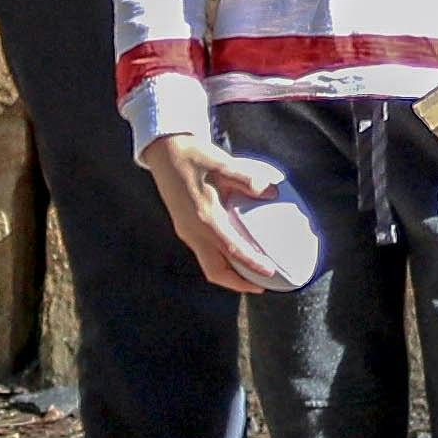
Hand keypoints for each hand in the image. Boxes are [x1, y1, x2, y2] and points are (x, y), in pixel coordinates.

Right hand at [143, 132, 278, 292]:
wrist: (164, 151)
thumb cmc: (194, 155)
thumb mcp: (222, 163)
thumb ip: (247, 179)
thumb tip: (272, 192)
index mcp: (204, 217)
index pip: (232, 250)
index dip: (252, 264)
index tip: (270, 272)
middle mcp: (193, 230)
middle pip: (215, 271)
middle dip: (238, 283)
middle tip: (261, 285)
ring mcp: (186, 231)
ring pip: (208, 264)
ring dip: (229, 274)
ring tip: (251, 275)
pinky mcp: (184, 227)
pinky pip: (204, 253)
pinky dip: (221, 260)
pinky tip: (235, 254)